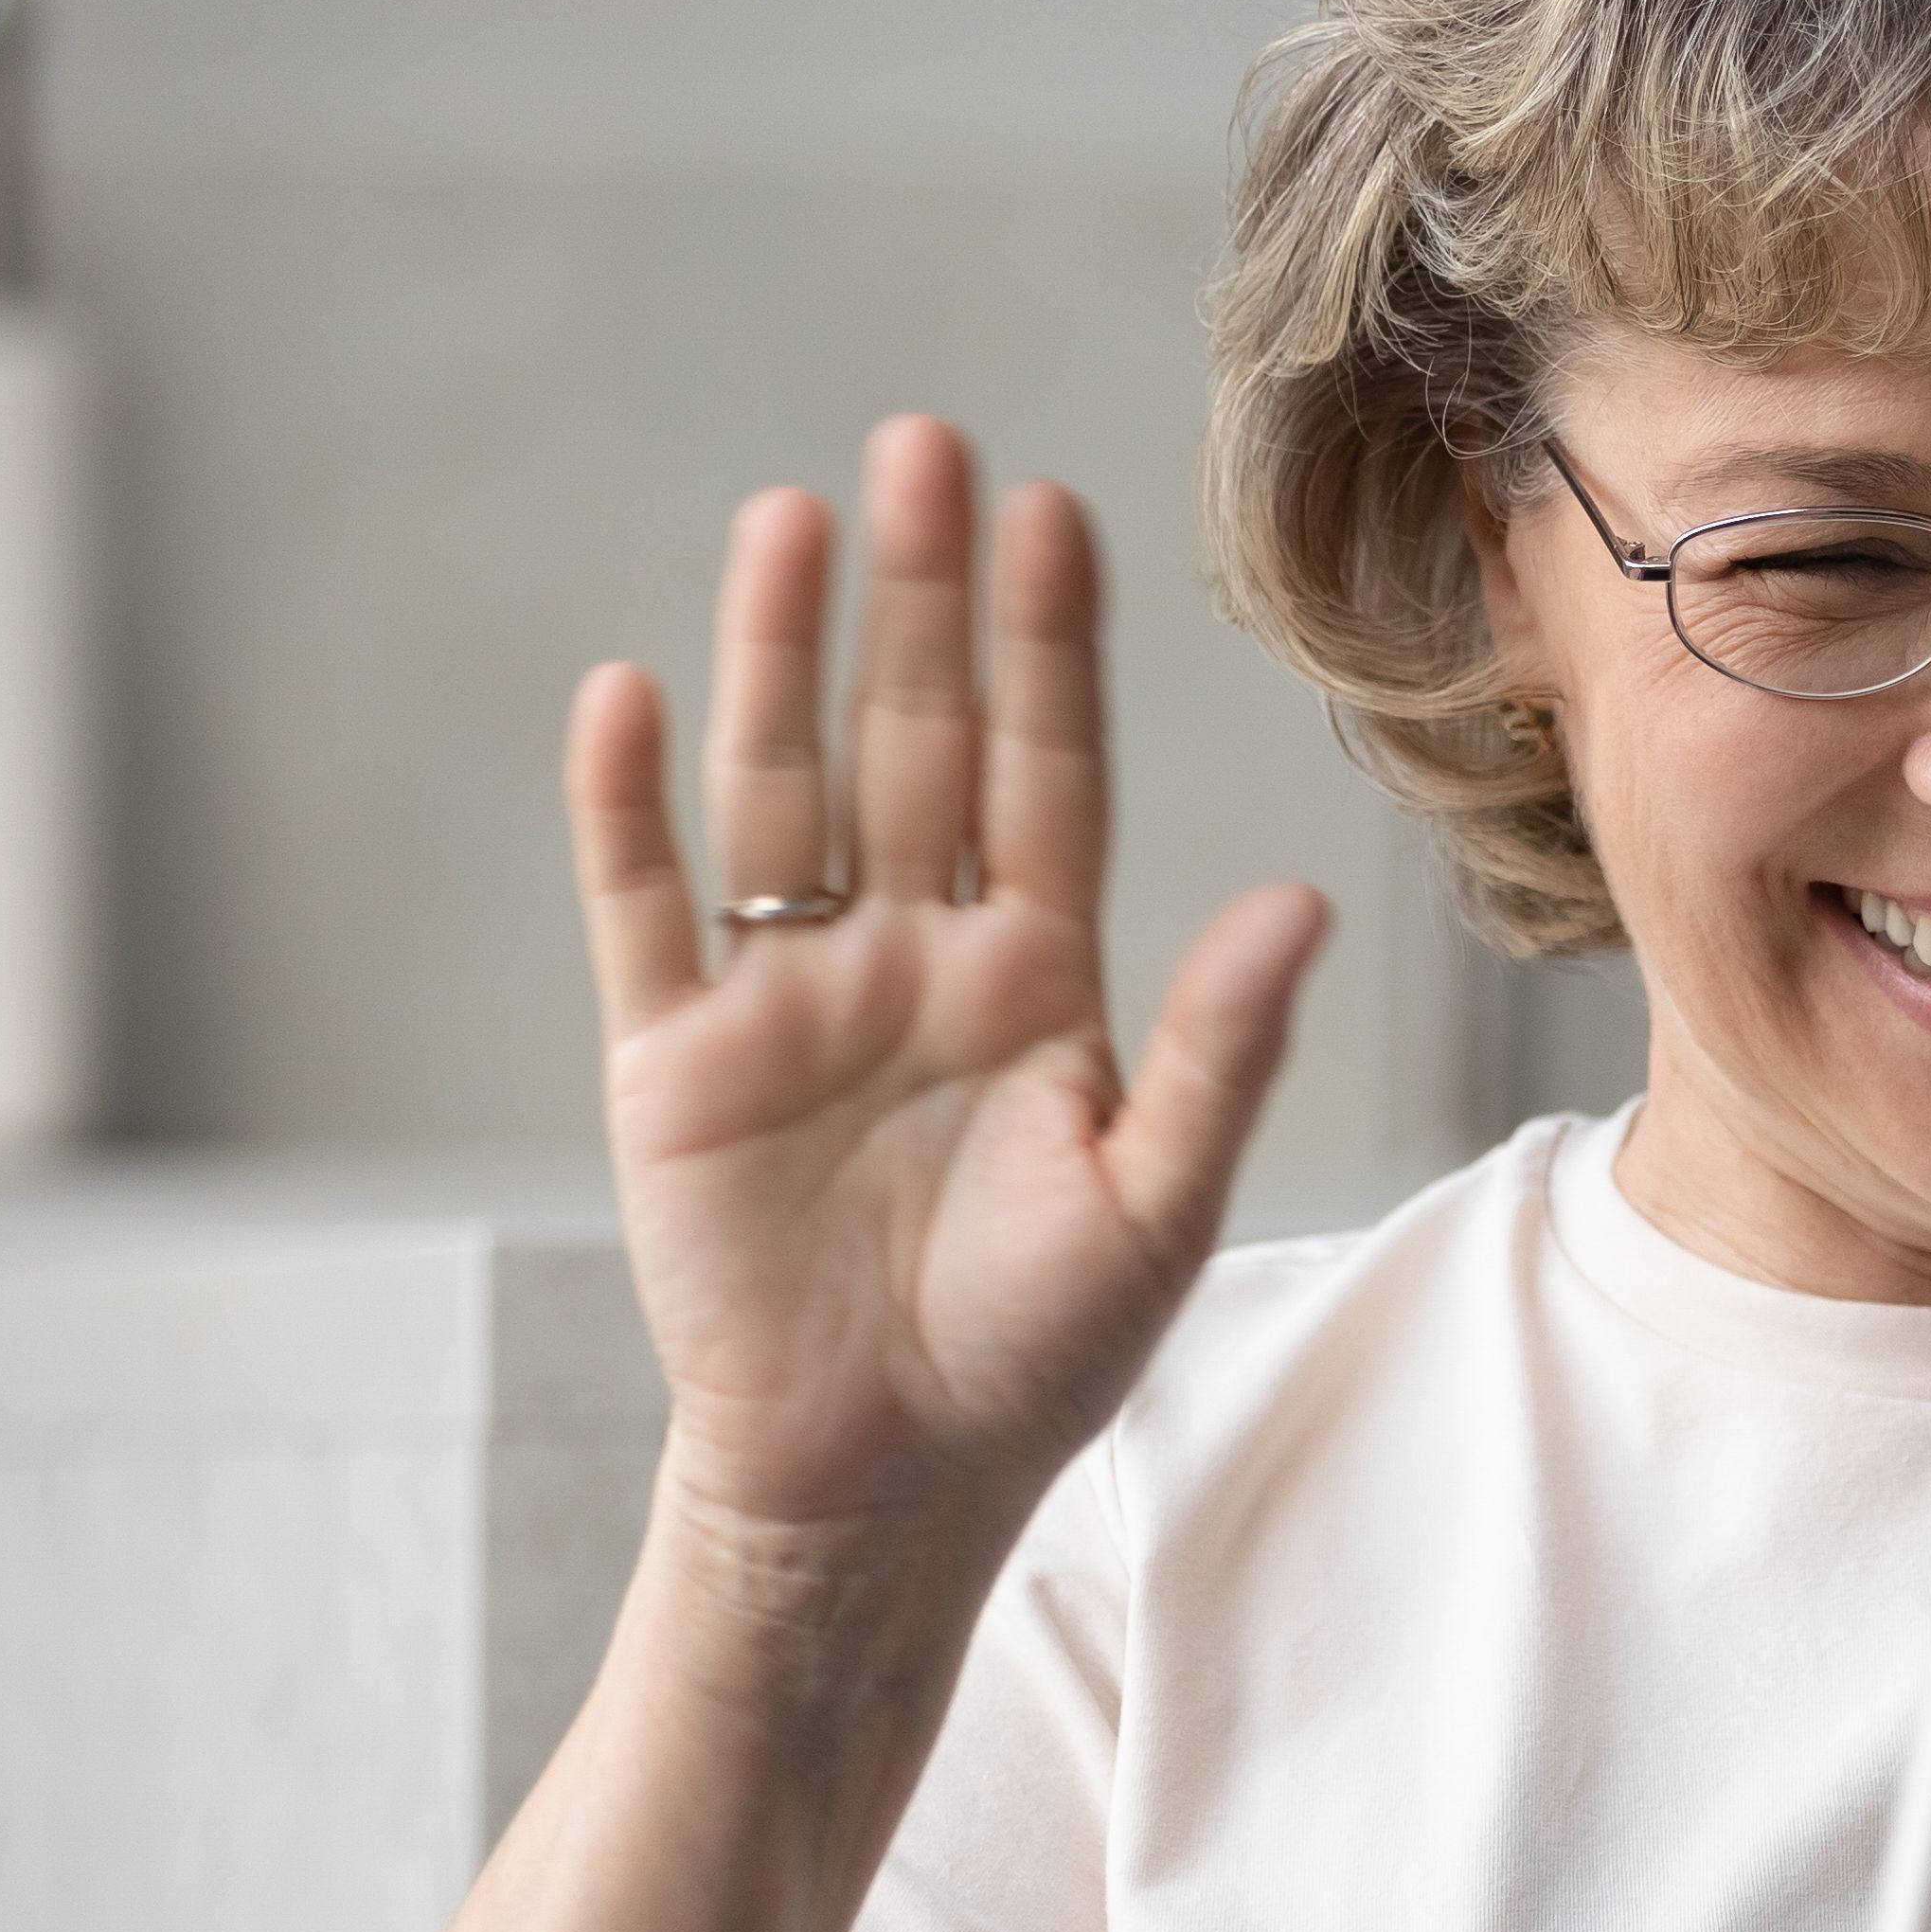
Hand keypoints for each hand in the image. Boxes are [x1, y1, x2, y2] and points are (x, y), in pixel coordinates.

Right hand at [569, 416, 1326, 1592]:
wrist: (883, 1484)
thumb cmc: (1034, 1355)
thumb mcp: (1152, 1205)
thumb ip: (1216, 1051)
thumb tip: (1304, 904)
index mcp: (1040, 976)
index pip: (1048, 772)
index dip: (1048, 647)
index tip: (1056, 513)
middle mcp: (913, 955)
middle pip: (917, 742)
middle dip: (921, 600)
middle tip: (925, 447)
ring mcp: (789, 995)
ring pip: (783, 788)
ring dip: (781, 657)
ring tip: (790, 518)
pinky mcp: (676, 1060)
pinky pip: (644, 909)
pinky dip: (629, 807)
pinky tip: (626, 695)